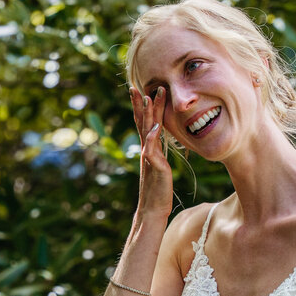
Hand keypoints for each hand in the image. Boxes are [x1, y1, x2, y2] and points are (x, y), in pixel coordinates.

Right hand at [129, 85, 172, 218]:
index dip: (140, 107)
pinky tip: (155, 128)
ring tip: (148, 98)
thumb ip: (156, 153)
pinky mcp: (155, 166)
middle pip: (142, 123)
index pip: (143, 123)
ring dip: (147, 114)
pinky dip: (153, 138)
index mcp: (148, 148)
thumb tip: (157, 143)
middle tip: (137, 86)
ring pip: (147, 132)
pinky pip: (152, 150)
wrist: (153, 209)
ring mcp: (149, 157)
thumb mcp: (158, 166)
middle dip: (141, 104)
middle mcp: (146, 150)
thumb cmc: (158, 189)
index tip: (139, 89)